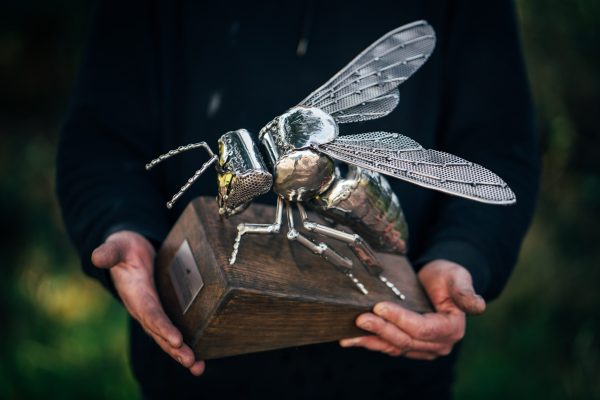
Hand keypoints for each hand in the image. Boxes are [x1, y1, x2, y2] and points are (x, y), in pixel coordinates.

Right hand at [91, 230, 204, 375]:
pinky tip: (201, 358)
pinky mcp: (162, 311)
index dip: (162, 327)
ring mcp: (152, 313)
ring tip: (198, 368)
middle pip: (160, 332)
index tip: (176, 339)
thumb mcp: (118, 246)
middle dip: (175, 349)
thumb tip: (97, 256)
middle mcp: (143, 309)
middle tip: (191, 361)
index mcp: (135, 294)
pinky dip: (185, 346)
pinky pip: (173, 331)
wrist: (127, 252)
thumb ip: (110, 252)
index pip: (150, 313)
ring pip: (166, 337)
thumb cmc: (125, 248)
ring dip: (182, 353)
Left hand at [340, 259, 485, 359]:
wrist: (438, 280)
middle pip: (406, 340)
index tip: (380, 306)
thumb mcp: (457, 277)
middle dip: (382, 329)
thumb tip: (479, 307)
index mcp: (452, 328)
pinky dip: (370, 343)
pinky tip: (351, 340)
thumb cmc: (448, 276)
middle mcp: (439, 343)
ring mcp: (423, 348)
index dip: (401, 319)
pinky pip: (388, 347)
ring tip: (350, 333)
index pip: (423, 329)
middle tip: (360, 318)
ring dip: (372, 340)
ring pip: (394, 347)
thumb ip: (464, 292)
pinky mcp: (409, 346)